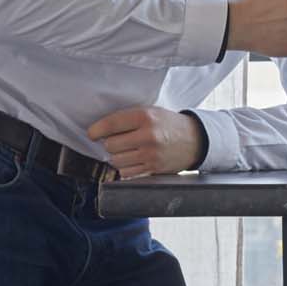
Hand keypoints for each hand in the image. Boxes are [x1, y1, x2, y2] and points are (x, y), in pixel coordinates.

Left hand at [87, 105, 207, 178]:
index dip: (96, 130)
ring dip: (116, 157)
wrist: (195, 140)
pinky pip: (126, 173)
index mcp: (144, 117)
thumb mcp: (150, 112)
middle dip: (109, 144)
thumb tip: (100, 131)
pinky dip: (124, 169)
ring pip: (116, 161)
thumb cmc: (168, 124)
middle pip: (110, 145)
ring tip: (125, 151)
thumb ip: (127, 119)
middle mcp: (148, 136)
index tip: (92, 134)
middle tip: (116, 142)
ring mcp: (151, 155)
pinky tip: (131, 161)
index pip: (110, 124)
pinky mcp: (153, 169)